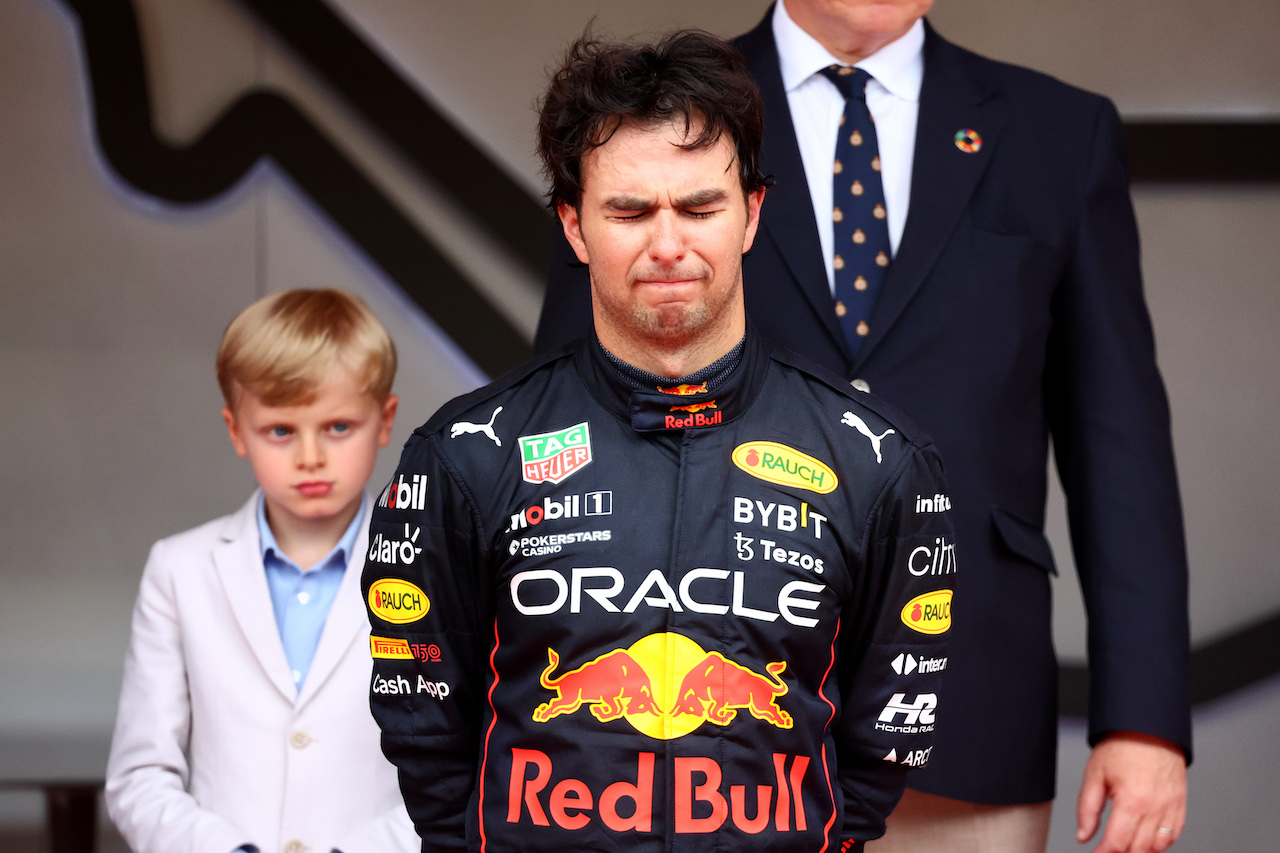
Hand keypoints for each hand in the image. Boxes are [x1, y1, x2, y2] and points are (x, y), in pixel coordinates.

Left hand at [1076, 731, 1186, 851]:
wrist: (1149, 727)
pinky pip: (1172, 836)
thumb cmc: (1121, 746)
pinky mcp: (1179, 805)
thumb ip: (1087, 809)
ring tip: (1123, 849)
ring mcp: (1171, 808)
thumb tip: (1083, 836)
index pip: (1118, 843)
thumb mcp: (1095, 775)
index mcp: (1132, 801)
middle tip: (1107, 851)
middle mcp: (1155, 809)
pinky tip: (1145, 843)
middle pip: (1138, 849)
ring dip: (1139, 852)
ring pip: (1157, 847)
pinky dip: (1159, 845)